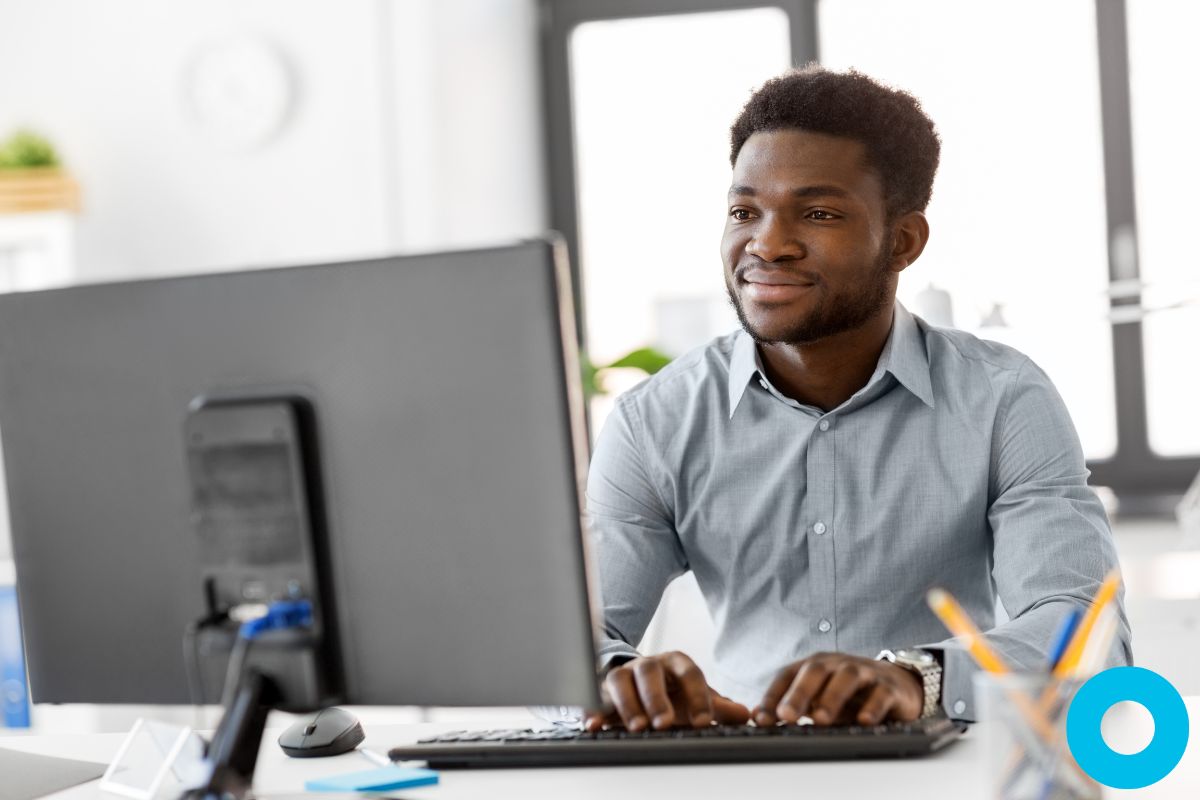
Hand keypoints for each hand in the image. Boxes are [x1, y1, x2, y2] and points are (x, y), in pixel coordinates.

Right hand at [583, 651, 750, 731]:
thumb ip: (717, 706)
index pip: (690, 673)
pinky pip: (594, 696)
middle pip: (650, 673)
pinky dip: (593, 709)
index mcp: (675, 663)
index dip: (698, 696)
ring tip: (637, 727)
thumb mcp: (694, 696)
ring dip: (627, 704)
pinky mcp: (601, 689)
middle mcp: (648, 665)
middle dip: (657, 699)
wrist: (638, 680)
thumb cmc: (671, 691)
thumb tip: (746, 714)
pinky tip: (594, 725)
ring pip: (620, 680)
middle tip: (664, 723)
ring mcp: (623, 674)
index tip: (704, 722)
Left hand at [752, 652, 922, 726]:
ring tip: (820, 720)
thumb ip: (790, 706)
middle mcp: (837, 664)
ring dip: (832, 698)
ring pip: (847, 677)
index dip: (773, 696)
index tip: (761, 720)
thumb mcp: (819, 699)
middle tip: (787, 716)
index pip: (787, 675)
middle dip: (798, 693)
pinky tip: (863, 720)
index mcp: (815, 666)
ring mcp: (864, 673)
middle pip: (815, 671)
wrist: (897, 685)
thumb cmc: (850, 695)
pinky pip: (881, 694)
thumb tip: (757, 716)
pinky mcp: (889, 687)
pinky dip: (872, 706)